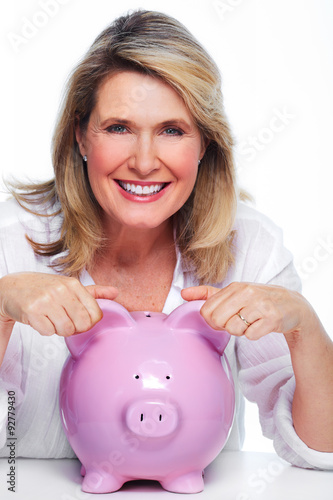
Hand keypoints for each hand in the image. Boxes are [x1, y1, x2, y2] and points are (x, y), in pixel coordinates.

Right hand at [0, 272, 117, 336]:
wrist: (11, 288)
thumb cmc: (43, 288)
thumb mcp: (69, 286)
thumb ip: (94, 292)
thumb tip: (116, 292)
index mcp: (73, 284)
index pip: (95, 313)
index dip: (89, 323)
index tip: (79, 320)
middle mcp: (61, 290)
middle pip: (82, 324)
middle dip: (74, 328)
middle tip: (64, 321)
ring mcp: (46, 300)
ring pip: (66, 330)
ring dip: (58, 330)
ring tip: (51, 319)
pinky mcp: (32, 311)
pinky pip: (48, 332)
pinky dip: (45, 330)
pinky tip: (40, 319)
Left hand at [181, 282, 313, 340]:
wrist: (292, 305)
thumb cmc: (258, 300)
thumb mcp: (234, 293)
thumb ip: (207, 294)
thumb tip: (183, 294)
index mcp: (234, 287)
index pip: (207, 310)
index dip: (212, 320)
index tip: (223, 318)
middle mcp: (247, 293)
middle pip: (217, 320)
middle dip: (225, 327)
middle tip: (237, 322)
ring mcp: (260, 305)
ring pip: (234, 329)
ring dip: (241, 331)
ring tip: (250, 322)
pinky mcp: (272, 318)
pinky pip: (251, 335)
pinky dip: (254, 334)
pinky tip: (261, 326)